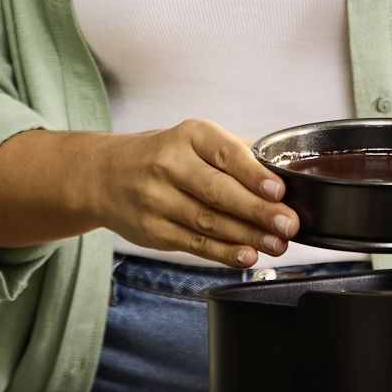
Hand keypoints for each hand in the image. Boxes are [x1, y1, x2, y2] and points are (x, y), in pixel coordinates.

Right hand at [95, 118, 297, 269]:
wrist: (104, 175)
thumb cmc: (161, 156)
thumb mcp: (194, 139)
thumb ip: (235, 152)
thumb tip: (280, 171)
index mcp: (189, 136)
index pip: (225, 154)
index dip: (253, 175)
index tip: (278, 190)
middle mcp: (170, 165)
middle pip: (218, 192)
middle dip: (258, 211)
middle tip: (288, 224)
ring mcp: (158, 199)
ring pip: (209, 222)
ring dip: (248, 236)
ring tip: (277, 244)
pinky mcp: (153, 230)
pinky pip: (195, 243)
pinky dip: (224, 252)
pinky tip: (246, 255)